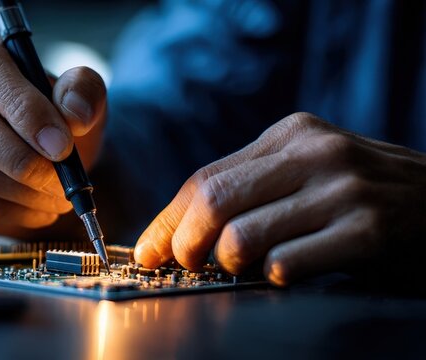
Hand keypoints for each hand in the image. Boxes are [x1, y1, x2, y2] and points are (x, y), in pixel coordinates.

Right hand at [0, 34, 106, 235]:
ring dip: (24, 190)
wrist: (52, 163)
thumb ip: (84, 91)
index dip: (22, 107)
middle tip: (61, 179)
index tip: (61, 143)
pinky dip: (17, 211)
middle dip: (23, 159)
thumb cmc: (60, 121)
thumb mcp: (82, 97)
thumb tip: (75, 113)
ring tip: (59, 195)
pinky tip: (41, 208)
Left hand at [134, 112, 425, 285]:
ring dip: (230, 265)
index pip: (205, 178)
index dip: (168, 220)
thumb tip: (178, 228)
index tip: (150, 250)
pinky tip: (286, 274)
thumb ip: (252, 187)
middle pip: (213, 202)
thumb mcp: (311, 170)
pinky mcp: (369, 230)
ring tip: (247, 269)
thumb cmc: (367, 194)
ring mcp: (343, 190)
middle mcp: (314, 153)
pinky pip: (286, 264)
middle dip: (186, 244)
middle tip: (188, 266)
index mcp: (291, 134)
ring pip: (241, 237)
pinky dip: (273, 278)